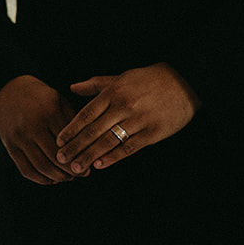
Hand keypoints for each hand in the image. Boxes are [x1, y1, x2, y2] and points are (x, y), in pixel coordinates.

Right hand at [0, 75, 78, 184]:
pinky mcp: (9, 146)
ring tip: (68, 177)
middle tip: (81, 174)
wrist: (8, 91)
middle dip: (71, 170)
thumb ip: (73, 121)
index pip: (68, 142)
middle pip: (55, 157)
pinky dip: (40, 179)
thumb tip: (88, 145)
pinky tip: (51, 178)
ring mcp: (18, 137)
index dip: (81, 156)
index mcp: (48, 113)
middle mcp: (31, 126)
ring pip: (41, 166)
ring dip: (58, 177)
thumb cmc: (39, 96)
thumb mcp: (59, 100)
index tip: (90, 164)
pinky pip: (26, 169)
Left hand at [55, 62, 200, 173]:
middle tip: (61, 158)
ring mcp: (138, 121)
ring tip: (76, 166)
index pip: (86, 114)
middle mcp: (124, 107)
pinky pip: (129, 148)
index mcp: (113, 92)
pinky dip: (113, 157)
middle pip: (94, 130)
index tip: (59, 141)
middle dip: (75, 146)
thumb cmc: (148, 80)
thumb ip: (95, 85)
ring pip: (109, 141)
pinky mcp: (153, 133)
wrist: (184, 82)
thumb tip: (72, 88)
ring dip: (90, 155)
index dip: (71, 129)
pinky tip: (100, 165)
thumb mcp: (120, 77)